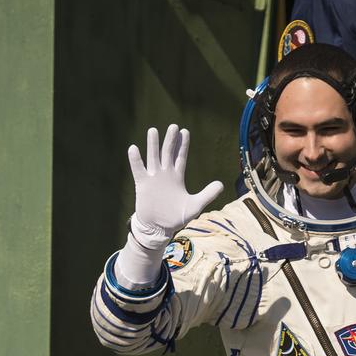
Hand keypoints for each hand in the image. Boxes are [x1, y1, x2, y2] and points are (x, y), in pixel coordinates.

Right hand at [128, 124, 223, 247]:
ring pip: (153, 157)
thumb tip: (221, 184)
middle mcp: (165, 174)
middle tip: (173, 126)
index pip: (180, 157)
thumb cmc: (176, 218)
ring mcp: (153, 178)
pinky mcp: (143, 184)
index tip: (184, 131)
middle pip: (167, 153)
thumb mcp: (195, 206)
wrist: (159, 228)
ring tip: (153, 131)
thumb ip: (208, 194)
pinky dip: (136, 160)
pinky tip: (133, 149)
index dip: (182, 145)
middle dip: (170, 140)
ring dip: (153, 145)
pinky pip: (138, 170)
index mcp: (177, 177)